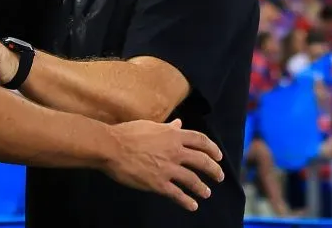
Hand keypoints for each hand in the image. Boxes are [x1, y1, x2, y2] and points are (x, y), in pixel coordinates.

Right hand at [106, 119, 224, 211]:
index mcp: (173, 136)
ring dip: (202, 188)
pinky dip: (187, 201)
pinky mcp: (158, 183)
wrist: (112, 147)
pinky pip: (177, 194)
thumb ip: (168, 128)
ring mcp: (168, 169)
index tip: (218, 156)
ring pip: (193, 180)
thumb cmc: (128, 133)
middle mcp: (175, 152)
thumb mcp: (151, 126)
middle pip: (202, 161)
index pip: (200, 140)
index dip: (212, 148)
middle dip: (214, 170)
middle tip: (219, 176)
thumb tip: (179, 124)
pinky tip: (192, 206)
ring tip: (207, 192)